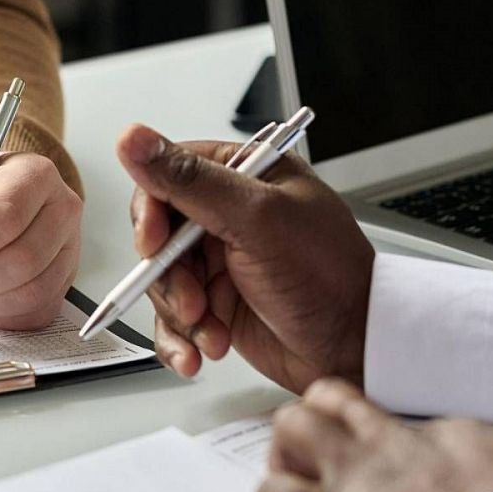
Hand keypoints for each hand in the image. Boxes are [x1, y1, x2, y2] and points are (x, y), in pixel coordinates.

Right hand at [118, 125, 373, 393]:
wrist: (358, 349)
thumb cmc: (329, 277)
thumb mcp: (258, 220)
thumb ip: (190, 181)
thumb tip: (133, 139)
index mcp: (246, 174)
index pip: (170, 174)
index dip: (153, 212)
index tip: (154, 243)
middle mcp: (231, 214)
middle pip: (159, 234)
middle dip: (168, 276)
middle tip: (192, 300)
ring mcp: (224, 261)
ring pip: (163, 281)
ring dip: (179, 314)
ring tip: (209, 332)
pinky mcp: (219, 303)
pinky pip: (176, 318)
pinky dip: (181, 338)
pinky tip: (199, 352)